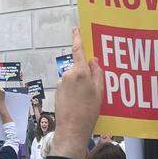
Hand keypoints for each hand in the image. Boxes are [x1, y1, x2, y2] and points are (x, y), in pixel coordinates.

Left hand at [51, 28, 103, 158]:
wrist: (72, 130)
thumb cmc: (88, 111)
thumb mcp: (99, 92)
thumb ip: (97, 73)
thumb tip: (93, 60)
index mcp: (80, 72)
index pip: (78, 50)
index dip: (77, 38)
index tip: (75, 28)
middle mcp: (68, 75)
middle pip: (79, 67)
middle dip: (86, 73)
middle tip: (95, 86)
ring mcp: (61, 83)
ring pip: (74, 79)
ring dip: (81, 84)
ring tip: (89, 100)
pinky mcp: (58, 92)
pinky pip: (69, 87)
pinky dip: (75, 92)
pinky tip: (81, 104)